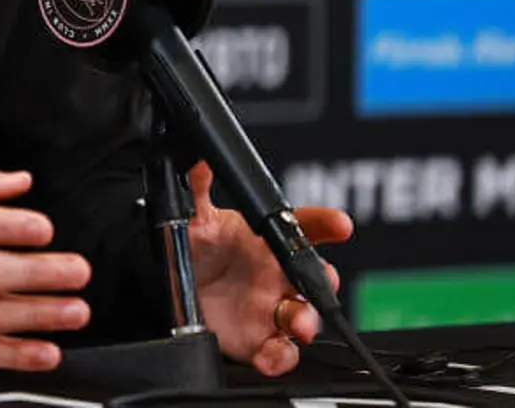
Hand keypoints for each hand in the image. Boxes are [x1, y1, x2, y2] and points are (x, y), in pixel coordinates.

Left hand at [187, 161, 354, 376]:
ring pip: (304, 316)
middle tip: (323, 280)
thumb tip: (199, 156)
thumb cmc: (201, 250)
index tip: (339, 223)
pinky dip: (279, 358)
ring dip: (306, 321)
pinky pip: (280, 353)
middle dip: (324, 280)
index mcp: (269, 241)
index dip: (326, 223)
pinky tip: (270, 356)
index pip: (305, 227)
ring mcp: (272, 308)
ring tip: (297, 323)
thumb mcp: (196, 218)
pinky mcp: (259, 340)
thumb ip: (199, 189)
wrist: (175, 287)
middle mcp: (278, 275)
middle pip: (315, 277)